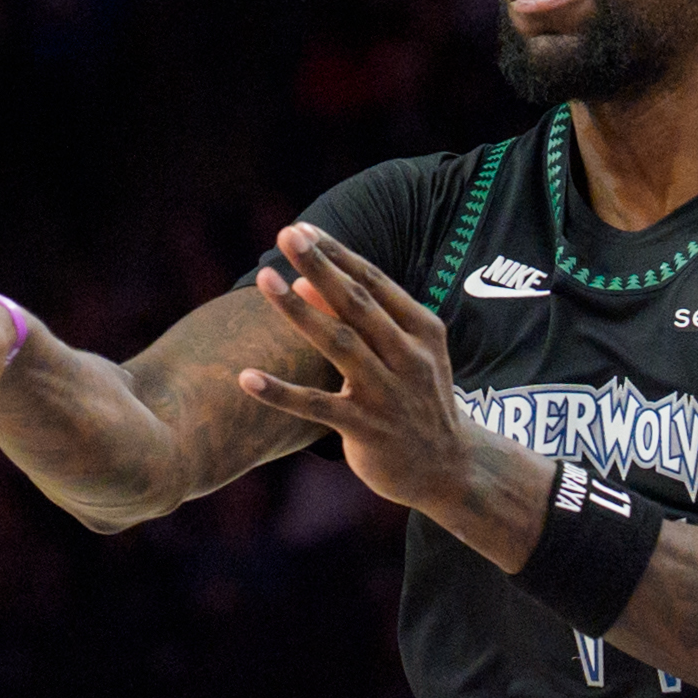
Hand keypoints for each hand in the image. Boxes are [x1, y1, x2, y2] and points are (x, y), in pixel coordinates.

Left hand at [235, 223, 482, 522]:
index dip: (336, 254)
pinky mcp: (368, 430)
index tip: (302, 229)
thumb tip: (303, 280)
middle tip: (287, 234)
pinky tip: (246, 377)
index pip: (374, 282)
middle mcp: (409, 358)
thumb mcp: (402, 354)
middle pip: (357, 304)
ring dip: (298, 311)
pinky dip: (281, 392)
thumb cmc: (416, 400)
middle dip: (320, 266)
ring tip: (264, 280)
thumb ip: (358, 319)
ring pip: (338, 345)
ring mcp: (389, 395)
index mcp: (422, 331)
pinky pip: (316, 406)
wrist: (451, 469)